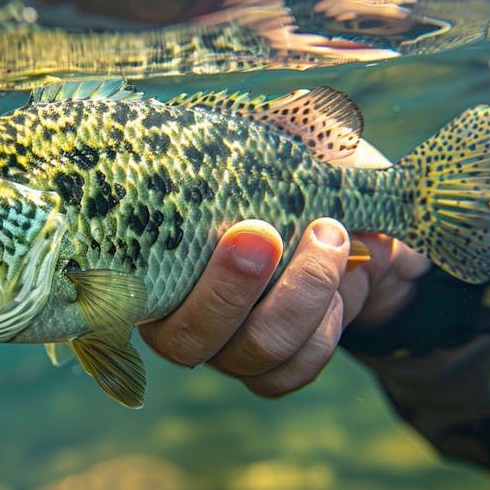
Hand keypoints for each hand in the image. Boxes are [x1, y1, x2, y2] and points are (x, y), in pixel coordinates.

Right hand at [139, 138, 429, 397]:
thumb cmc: (304, 173)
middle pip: (187, 339)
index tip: (200, 228)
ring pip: (250, 354)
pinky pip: (287, 376)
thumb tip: (255, 114)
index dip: (151, 274)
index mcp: (160, 260)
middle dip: (230, 289)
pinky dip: (321, 333)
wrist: (365, 223)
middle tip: (266, 233)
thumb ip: (265, 126)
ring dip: (297, 297)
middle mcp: (181, 315)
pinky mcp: (273, 369)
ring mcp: (228, 349)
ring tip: (329, 235)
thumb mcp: (284, 137)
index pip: (124, 291)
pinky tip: (341, 286)